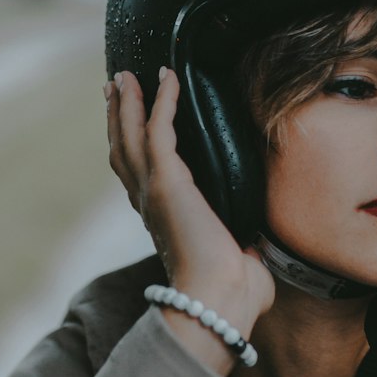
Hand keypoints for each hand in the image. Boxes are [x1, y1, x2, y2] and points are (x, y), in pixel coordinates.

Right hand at [105, 69, 273, 354]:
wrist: (219, 301)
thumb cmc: (232, 294)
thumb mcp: (237, 257)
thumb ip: (241, 245)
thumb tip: (259, 246)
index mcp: (160, 219)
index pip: (138, 173)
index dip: (131, 144)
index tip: (131, 120)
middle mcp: (148, 203)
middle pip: (123, 147)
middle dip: (119, 114)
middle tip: (117, 84)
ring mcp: (153, 190)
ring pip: (130, 134)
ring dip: (128, 102)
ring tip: (126, 76)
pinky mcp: (166, 181)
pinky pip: (158, 128)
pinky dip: (161, 100)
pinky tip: (168, 76)